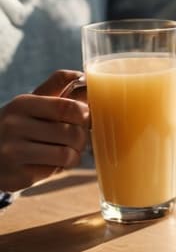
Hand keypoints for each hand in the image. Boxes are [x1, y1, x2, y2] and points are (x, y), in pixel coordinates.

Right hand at [0, 70, 90, 191]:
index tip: (85, 118)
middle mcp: (14, 127)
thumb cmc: (19, 124)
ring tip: (66, 151)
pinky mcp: (17, 176)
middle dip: (83, 137)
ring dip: (74, 155)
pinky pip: (55, 171)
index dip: (85, 114)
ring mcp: (13, 153)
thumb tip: (84, 75)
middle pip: (72, 133)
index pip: (69, 107)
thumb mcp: (32, 102)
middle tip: (77, 138)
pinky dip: (59, 168)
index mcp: (22, 104)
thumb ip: (57, 85)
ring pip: (67, 154)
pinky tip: (48, 163)